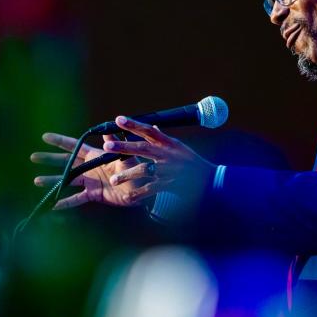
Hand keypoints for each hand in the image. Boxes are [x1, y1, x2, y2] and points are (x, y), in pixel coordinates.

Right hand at [31, 132, 148, 208]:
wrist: (144, 189)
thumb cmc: (137, 169)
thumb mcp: (127, 156)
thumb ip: (117, 145)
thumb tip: (110, 131)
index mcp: (96, 155)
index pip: (75, 146)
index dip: (60, 141)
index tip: (45, 136)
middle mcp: (90, 167)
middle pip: (66, 162)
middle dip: (49, 159)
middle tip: (33, 156)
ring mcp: (90, 181)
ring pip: (67, 180)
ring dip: (52, 180)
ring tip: (36, 180)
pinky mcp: (94, 195)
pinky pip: (76, 199)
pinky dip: (65, 202)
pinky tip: (53, 205)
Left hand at [100, 116, 217, 200]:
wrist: (209, 180)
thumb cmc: (193, 162)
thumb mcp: (180, 147)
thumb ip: (164, 138)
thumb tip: (152, 126)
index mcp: (168, 143)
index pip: (149, 130)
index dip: (133, 124)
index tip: (118, 119)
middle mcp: (167, 154)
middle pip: (142, 148)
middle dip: (123, 147)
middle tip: (106, 146)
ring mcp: (168, 169)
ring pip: (144, 169)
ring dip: (127, 175)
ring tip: (113, 180)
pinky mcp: (170, 184)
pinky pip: (151, 188)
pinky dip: (139, 193)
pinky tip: (129, 197)